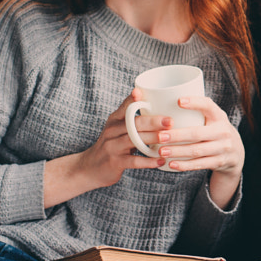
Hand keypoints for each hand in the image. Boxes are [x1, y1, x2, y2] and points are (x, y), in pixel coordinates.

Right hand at [43, 89, 170, 207]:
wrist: (90, 168)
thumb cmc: (112, 145)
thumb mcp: (118, 129)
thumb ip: (134, 120)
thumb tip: (162, 108)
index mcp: (114, 120)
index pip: (124, 107)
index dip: (132, 99)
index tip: (141, 92)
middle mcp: (111, 131)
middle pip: (132, 123)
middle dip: (152, 121)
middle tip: (170, 121)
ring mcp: (112, 147)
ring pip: (133, 140)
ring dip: (152, 138)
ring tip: (168, 138)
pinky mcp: (114, 162)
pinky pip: (133, 161)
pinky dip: (148, 161)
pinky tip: (160, 161)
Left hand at [156, 95, 244, 209]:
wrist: (236, 153)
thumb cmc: (215, 131)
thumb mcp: (213, 119)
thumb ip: (197, 112)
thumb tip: (165, 102)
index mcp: (219, 116)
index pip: (208, 106)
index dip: (195, 102)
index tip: (178, 101)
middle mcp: (223, 131)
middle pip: (198, 133)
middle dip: (177, 135)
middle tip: (160, 136)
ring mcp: (223, 148)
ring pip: (197, 150)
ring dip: (177, 151)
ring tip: (161, 151)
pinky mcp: (220, 162)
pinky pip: (199, 164)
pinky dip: (184, 165)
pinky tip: (171, 164)